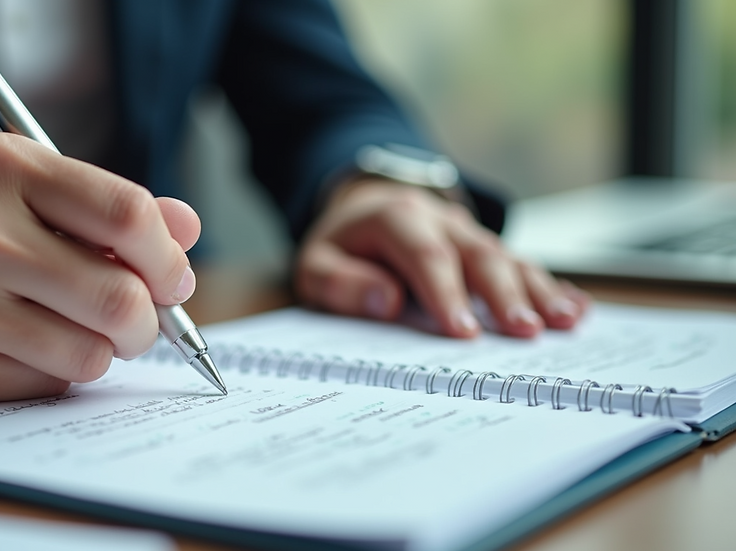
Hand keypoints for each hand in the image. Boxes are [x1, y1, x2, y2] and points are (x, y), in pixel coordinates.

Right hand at [0, 133, 200, 402]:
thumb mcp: (29, 192)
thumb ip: (110, 208)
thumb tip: (187, 229)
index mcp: (3, 168)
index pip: (125, 214)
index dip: (168, 258)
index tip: (174, 280)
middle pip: (117, 297)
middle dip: (146, 321)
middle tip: (137, 321)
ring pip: (88, 354)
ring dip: (100, 350)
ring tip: (72, 329)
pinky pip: (45, 386)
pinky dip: (54, 373)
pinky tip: (21, 347)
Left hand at [294, 177, 589, 337]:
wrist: (365, 209)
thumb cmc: (342, 248)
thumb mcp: (316, 263)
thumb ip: (340, 283)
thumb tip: (385, 302)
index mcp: (396, 217)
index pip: (425, 254)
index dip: (446, 292)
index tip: (463, 333)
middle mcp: (442, 220)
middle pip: (479, 254)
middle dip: (504, 293)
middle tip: (525, 332)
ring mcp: (470, 234)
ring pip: (509, 258)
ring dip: (538, 291)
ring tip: (565, 322)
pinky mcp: (486, 250)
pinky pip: (523, 264)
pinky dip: (551, 287)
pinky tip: (577, 310)